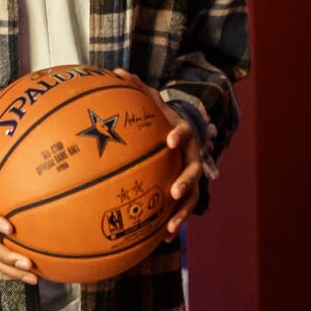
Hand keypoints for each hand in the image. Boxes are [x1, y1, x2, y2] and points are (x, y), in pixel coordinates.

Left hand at [113, 69, 202, 239]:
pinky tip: (163, 239)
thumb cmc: (160, 119)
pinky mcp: (185, 194)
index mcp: (183, 133)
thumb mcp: (151, 103)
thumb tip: (116, 72)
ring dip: (183, 212)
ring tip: (172, 226)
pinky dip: (174, 224)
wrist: (179, 137)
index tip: (170, 140)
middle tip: (174, 191)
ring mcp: (191, 177)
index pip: (185, 132)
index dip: (180, 135)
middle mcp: (192, 156)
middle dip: (186, 181)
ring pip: (193, 197)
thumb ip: (136, 89)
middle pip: (195, 170)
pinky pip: (182, 211)